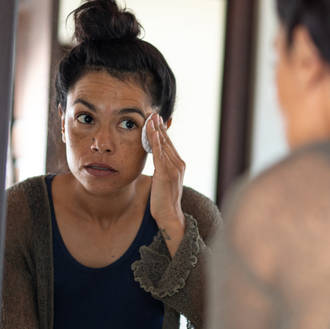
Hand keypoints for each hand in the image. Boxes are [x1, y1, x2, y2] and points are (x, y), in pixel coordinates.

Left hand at [146, 114, 185, 257]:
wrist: (169, 216)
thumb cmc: (164, 201)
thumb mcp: (163, 181)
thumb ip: (160, 168)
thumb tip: (154, 161)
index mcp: (178, 165)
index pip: (169, 143)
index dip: (163, 131)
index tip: (157, 119)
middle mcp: (178, 164)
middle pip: (167, 141)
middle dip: (160, 126)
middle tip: (153, 112)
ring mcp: (173, 169)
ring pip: (163, 145)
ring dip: (157, 130)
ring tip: (151, 118)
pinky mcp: (166, 174)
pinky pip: (160, 155)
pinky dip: (157, 142)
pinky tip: (153, 133)